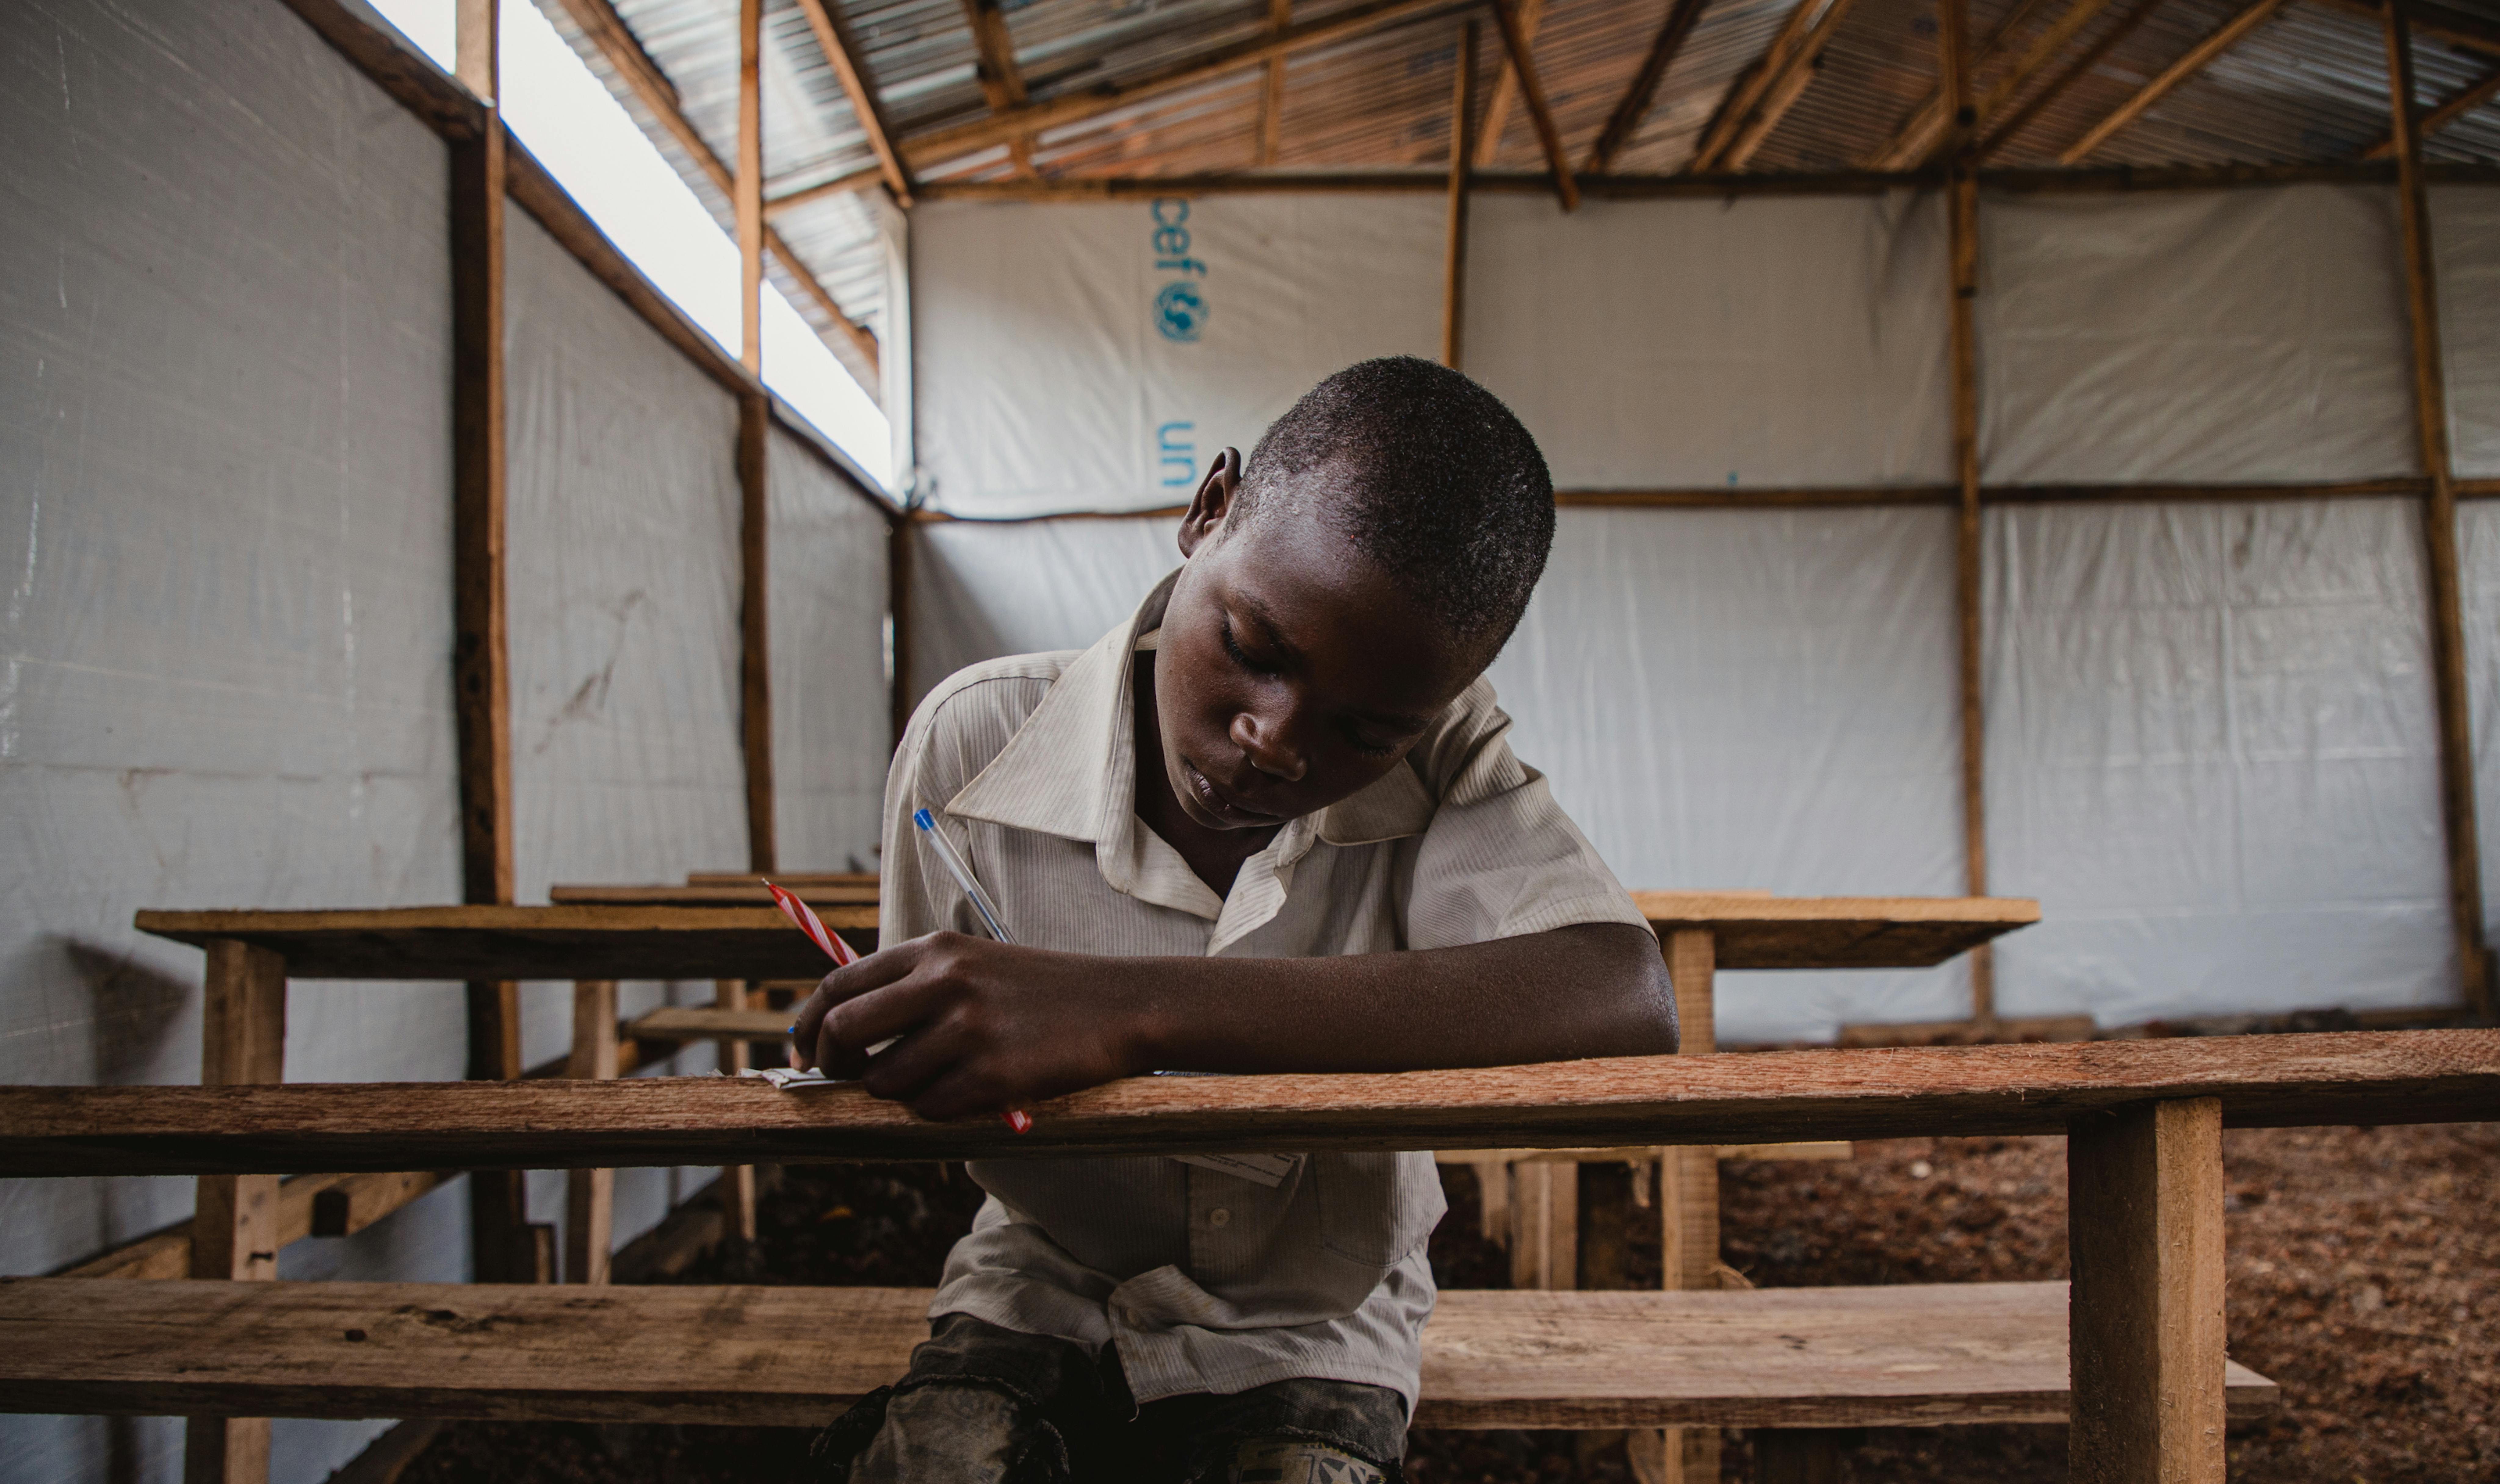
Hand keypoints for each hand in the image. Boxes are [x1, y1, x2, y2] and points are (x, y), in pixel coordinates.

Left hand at [788, 932, 1154, 1120]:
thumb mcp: (975, 963)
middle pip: (844, 1030)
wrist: (1122, 1004)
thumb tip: (847, 1029)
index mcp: (936, 950)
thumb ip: (916, 986)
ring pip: (886, 1081)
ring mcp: (968, 1030)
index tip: (803, 1047)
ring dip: (901, 1093)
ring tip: (941, 1081)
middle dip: (833, 1063)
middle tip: (846, 1079)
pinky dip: (943, 1111)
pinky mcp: (993, 1075)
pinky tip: (976, 1092)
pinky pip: (933, 1109)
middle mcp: (945, 983)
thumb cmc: (1045, 991)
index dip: (810, 1021)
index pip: (840, 983)